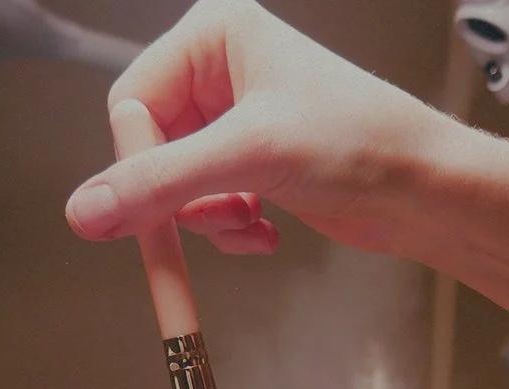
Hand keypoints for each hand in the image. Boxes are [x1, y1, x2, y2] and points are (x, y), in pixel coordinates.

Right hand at [65, 0, 447, 257]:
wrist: (423, 190)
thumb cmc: (361, 143)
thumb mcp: (249, 156)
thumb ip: (161, 183)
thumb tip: (85, 212)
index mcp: (214, 35)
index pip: (132, 103)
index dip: (138, 165)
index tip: (147, 217)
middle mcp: (221, 71)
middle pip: (151, 147)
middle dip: (181, 197)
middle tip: (206, 225)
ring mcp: (237, 121)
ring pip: (179, 185)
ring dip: (209, 219)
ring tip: (250, 224)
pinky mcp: (253, 165)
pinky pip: (209, 205)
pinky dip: (231, 228)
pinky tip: (266, 233)